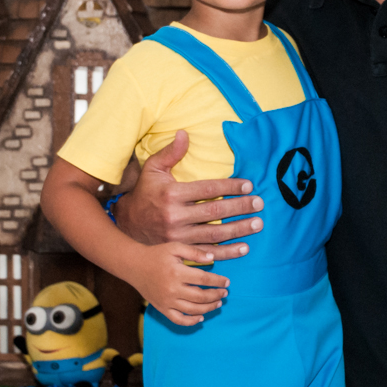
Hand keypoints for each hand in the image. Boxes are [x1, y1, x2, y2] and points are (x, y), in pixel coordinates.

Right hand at [115, 130, 261, 259]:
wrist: (127, 225)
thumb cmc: (145, 193)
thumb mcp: (152, 170)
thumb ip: (170, 153)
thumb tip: (184, 133)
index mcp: (171, 194)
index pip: (207, 189)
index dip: (229, 187)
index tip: (248, 185)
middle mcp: (175, 216)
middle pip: (214, 212)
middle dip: (239, 208)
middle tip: (259, 204)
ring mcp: (178, 236)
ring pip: (214, 234)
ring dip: (238, 230)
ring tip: (257, 224)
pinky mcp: (181, 250)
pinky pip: (208, 252)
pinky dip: (227, 253)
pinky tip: (244, 248)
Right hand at [130, 241, 227, 325]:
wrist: (135, 266)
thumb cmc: (156, 254)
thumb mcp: (175, 247)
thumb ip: (194, 252)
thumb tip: (212, 258)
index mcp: (177, 273)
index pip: (204, 280)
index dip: (218, 282)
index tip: (227, 282)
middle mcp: (172, 289)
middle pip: (201, 297)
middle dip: (216, 296)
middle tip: (225, 293)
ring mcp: (167, 301)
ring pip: (192, 310)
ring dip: (208, 308)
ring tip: (217, 303)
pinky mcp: (161, 308)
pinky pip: (178, 320)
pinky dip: (191, 321)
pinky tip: (201, 317)